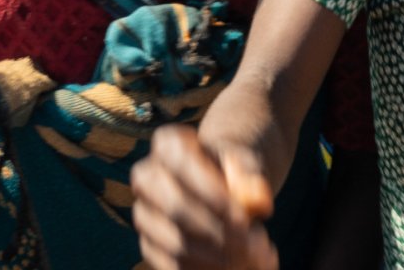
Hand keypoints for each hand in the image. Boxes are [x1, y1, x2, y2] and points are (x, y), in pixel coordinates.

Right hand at [131, 125, 277, 269]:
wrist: (220, 185)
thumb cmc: (233, 171)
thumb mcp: (246, 164)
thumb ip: (252, 176)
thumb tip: (259, 201)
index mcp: (167, 145)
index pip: (180, 163)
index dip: (212, 192)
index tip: (243, 215)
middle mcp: (147, 178)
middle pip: (177, 208)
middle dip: (219, 231)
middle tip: (255, 244)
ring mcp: (144, 214)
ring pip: (177, 243)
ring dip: (220, 257)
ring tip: (256, 257)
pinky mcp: (149, 245)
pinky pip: (173, 266)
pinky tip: (237, 266)